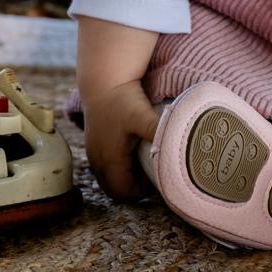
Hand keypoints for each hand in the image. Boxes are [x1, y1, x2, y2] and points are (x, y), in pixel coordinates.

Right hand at [81, 77, 160, 202]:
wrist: (103, 79)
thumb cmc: (122, 98)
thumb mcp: (143, 116)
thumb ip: (159, 131)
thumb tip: (178, 147)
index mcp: (109, 160)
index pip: (123, 192)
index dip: (141, 192)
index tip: (157, 176)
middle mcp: (97, 161)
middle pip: (114, 189)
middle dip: (133, 187)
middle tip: (152, 172)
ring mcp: (93, 153)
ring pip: (109, 178)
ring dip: (125, 177)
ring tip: (144, 161)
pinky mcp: (93, 144)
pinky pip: (105, 167)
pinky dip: (118, 167)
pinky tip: (133, 151)